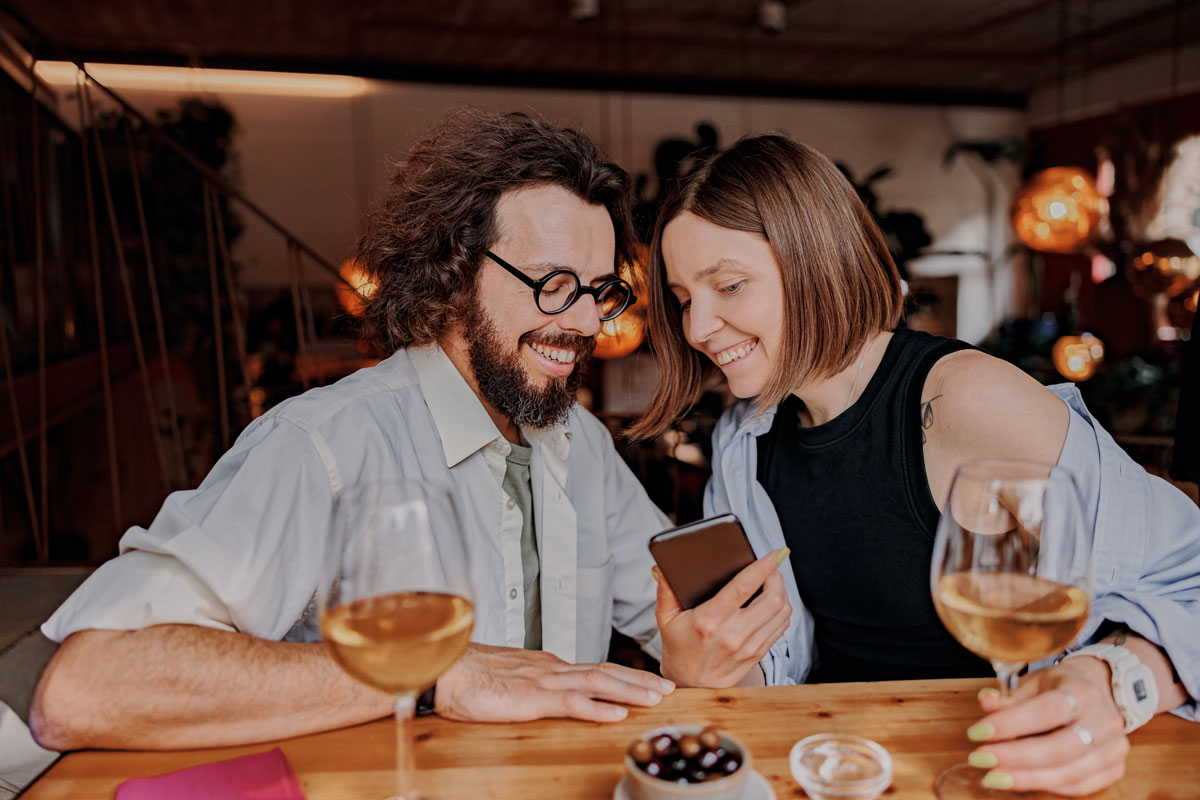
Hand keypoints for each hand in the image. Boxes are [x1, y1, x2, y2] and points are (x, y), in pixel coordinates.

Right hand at [433, 643, 673, 722]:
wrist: (444, 670)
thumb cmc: (469, 677)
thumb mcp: (510, 680)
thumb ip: (533, 685)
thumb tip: (551, 693)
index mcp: (547, 666)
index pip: (595, 668)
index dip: (625, 675)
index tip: (649, 682)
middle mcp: (551, 670)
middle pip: (605, 671)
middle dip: (639, 679)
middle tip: (668, 687)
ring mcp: (543, 682)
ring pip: (597, 683)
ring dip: (630, 690)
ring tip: (656, 698)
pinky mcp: (531, 699)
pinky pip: (570, 703)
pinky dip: (597, 707)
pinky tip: (617, 713)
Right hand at [655, 549, 790, 687]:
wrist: (690, 684)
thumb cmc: (678, 646)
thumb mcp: (666, 618)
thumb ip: (665, 591)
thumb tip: (660, 567)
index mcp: (709, 621)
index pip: (743, 588)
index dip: (762, 568)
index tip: (774, 554)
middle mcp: (733, 634)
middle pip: (772, 598)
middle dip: (776, 576)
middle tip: (771, 566)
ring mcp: (748, 646)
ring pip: (781, 612)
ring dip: (782, 592)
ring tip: (773, 581)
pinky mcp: (757, 654)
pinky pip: (780, 626)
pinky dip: (782, 609)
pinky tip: (773, 600)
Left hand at [965, 656, 1127, 795]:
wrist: (1101, 689)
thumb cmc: (1059, 687)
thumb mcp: (1033, 682)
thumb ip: (1009, 697)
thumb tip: (986, 703)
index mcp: (1082, 690)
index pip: (1047, 711)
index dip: (1011, 724)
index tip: (977, 733)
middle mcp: (1104, 720)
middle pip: (1060, 747)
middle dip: (1016, 757)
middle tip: (981, 758)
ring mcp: (1113, 747)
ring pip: (1070, 772)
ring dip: (1027, 778)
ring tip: (993, 777)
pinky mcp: (1115, 768)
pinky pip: (1080, 786)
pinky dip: (1047, 787)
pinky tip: (1020, 782)